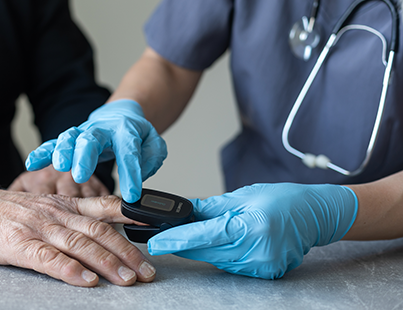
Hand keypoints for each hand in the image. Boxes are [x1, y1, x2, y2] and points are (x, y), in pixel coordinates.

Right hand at [0, 189, 156, 286]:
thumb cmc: (8, 213)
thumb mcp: (45, 207)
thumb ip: (73, 217)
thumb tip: (102, 233)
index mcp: (64, 205)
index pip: (104, 207)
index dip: (132, 214)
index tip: (156, 222)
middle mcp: (56, 214)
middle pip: (98, 231)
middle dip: (127, 251)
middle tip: (146, 271)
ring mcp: (37, 228)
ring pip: (78, 244)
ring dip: (106, 262)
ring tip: (126, 279)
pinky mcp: (17, 245)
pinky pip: (46, 258)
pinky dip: (68, 269)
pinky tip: (85, 280)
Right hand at [25, 99, 166, 202]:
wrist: (120, 116)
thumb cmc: (134, 135)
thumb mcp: (153, 145)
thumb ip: (151, 159)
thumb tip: (141, 177)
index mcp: (125, 131)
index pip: (129, 151)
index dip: (131, 173)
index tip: (132, 194)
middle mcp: (100, 130)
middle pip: (91, 140)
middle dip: (84, 157)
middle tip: (80, 174)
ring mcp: (82, 134)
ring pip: (69, 139)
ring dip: (62, 153)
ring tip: (59, 167)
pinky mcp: (69, 141)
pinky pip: (53, 144)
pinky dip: (42, 153)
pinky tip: (32, 163)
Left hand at [148, 183, 357, 278]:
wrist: (315, 214)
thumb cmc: (282, 199)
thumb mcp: (242, 195)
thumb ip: (209, 208)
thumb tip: (182, 212)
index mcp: (250, 226)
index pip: (203, 235)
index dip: (176, 239)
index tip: (155, 242)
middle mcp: (256, 250)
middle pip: (206, 252)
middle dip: (185, 243)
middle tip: (167, 234)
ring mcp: (262, 266)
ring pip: (216, 260)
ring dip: (205, 248)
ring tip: (214, 230)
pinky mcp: (265, 273)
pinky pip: (231, 265)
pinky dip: (223, 254)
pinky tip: (229, 241)